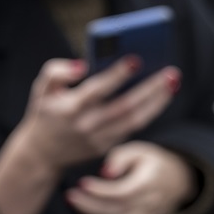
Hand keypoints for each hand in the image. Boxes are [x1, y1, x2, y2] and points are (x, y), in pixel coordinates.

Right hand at [15, 57, 180, 175]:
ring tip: (173, 83)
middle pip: (125, 106)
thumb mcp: (41, 90)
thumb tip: (83, 65)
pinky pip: (134, 128)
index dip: (116, 75)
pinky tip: (162, 96)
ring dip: (158, 102)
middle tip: (172, 72)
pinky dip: (150, 111)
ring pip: (136, 120)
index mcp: (70, 108)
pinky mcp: (108, 146)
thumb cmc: (46, 112)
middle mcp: (87, 125)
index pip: (97, 90)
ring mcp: (99, 139)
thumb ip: (55, 72)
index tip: (136, 60)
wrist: (42, 153)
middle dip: (151, 89)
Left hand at [65, 141, 197, 213]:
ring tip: (76, 204)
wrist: (178, 181)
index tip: (82, 183)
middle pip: (118, 211)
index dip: (101, 191)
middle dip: (90, 206)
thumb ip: (120, 157)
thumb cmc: (152, 163)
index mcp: (152, 182)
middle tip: (70, 196)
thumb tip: (105, 173)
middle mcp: (152, 204)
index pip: (125, 192)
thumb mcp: (138, 150)